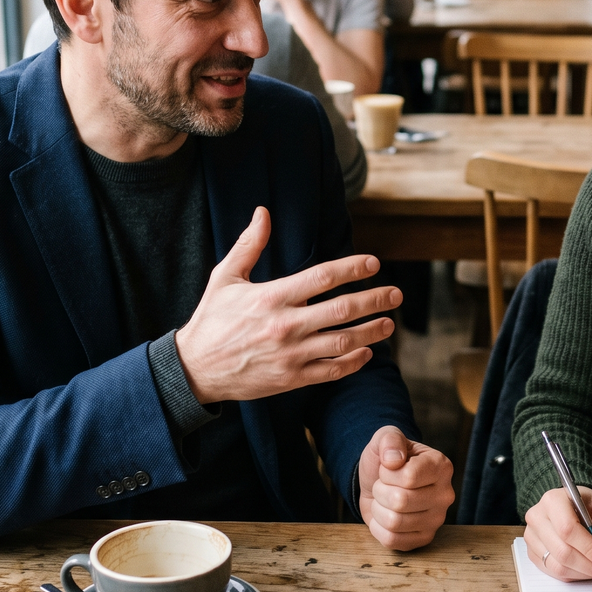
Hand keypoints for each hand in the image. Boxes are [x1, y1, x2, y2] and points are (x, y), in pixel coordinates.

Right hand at [175, 207, 400, 403]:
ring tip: (389, 323)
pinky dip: (352, 363)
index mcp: (271, 297)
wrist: (195, 369)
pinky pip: (330, 371)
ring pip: (342, 342)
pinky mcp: (290, 379)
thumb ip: (249, 245)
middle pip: (341, 309)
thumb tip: (262, 212)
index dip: (351, 268)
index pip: (321, 277)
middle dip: (373, 300)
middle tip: (396, 294)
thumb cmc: (212, 319)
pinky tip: (366, 353)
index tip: (373, 263)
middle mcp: (285, 326)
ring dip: (370, 332)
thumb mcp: (225, 278)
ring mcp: (290, 355)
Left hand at [358, 426, 453, 549]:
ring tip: (384, 499)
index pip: (409, 477)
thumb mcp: (385, 438)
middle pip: (401, 501)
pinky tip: (384, 515)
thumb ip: (389, 439)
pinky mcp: (424, 538)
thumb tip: (393, 460)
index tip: (388, 467)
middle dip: (380, 491)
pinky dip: (378, 527)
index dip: (387, 473)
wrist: (378, 482)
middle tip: (383, 485)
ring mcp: (437, 519)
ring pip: (395, 522)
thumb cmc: (386, 460)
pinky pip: (392, 540)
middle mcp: (445, 494)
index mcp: (441, 466)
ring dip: (378, 509)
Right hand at [524, 486, 591, 581]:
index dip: (589, 549)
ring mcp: (532, 536)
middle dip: (589, 566)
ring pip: (557, 566)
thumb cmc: (587, 506)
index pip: (568, 529)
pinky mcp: (532, 552)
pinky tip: (586, 568)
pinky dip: (574, 575)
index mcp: (553, 500)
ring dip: (583, 573)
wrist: (572, 508)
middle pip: (562, 551)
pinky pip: (553, 573)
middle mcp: (537, 517)